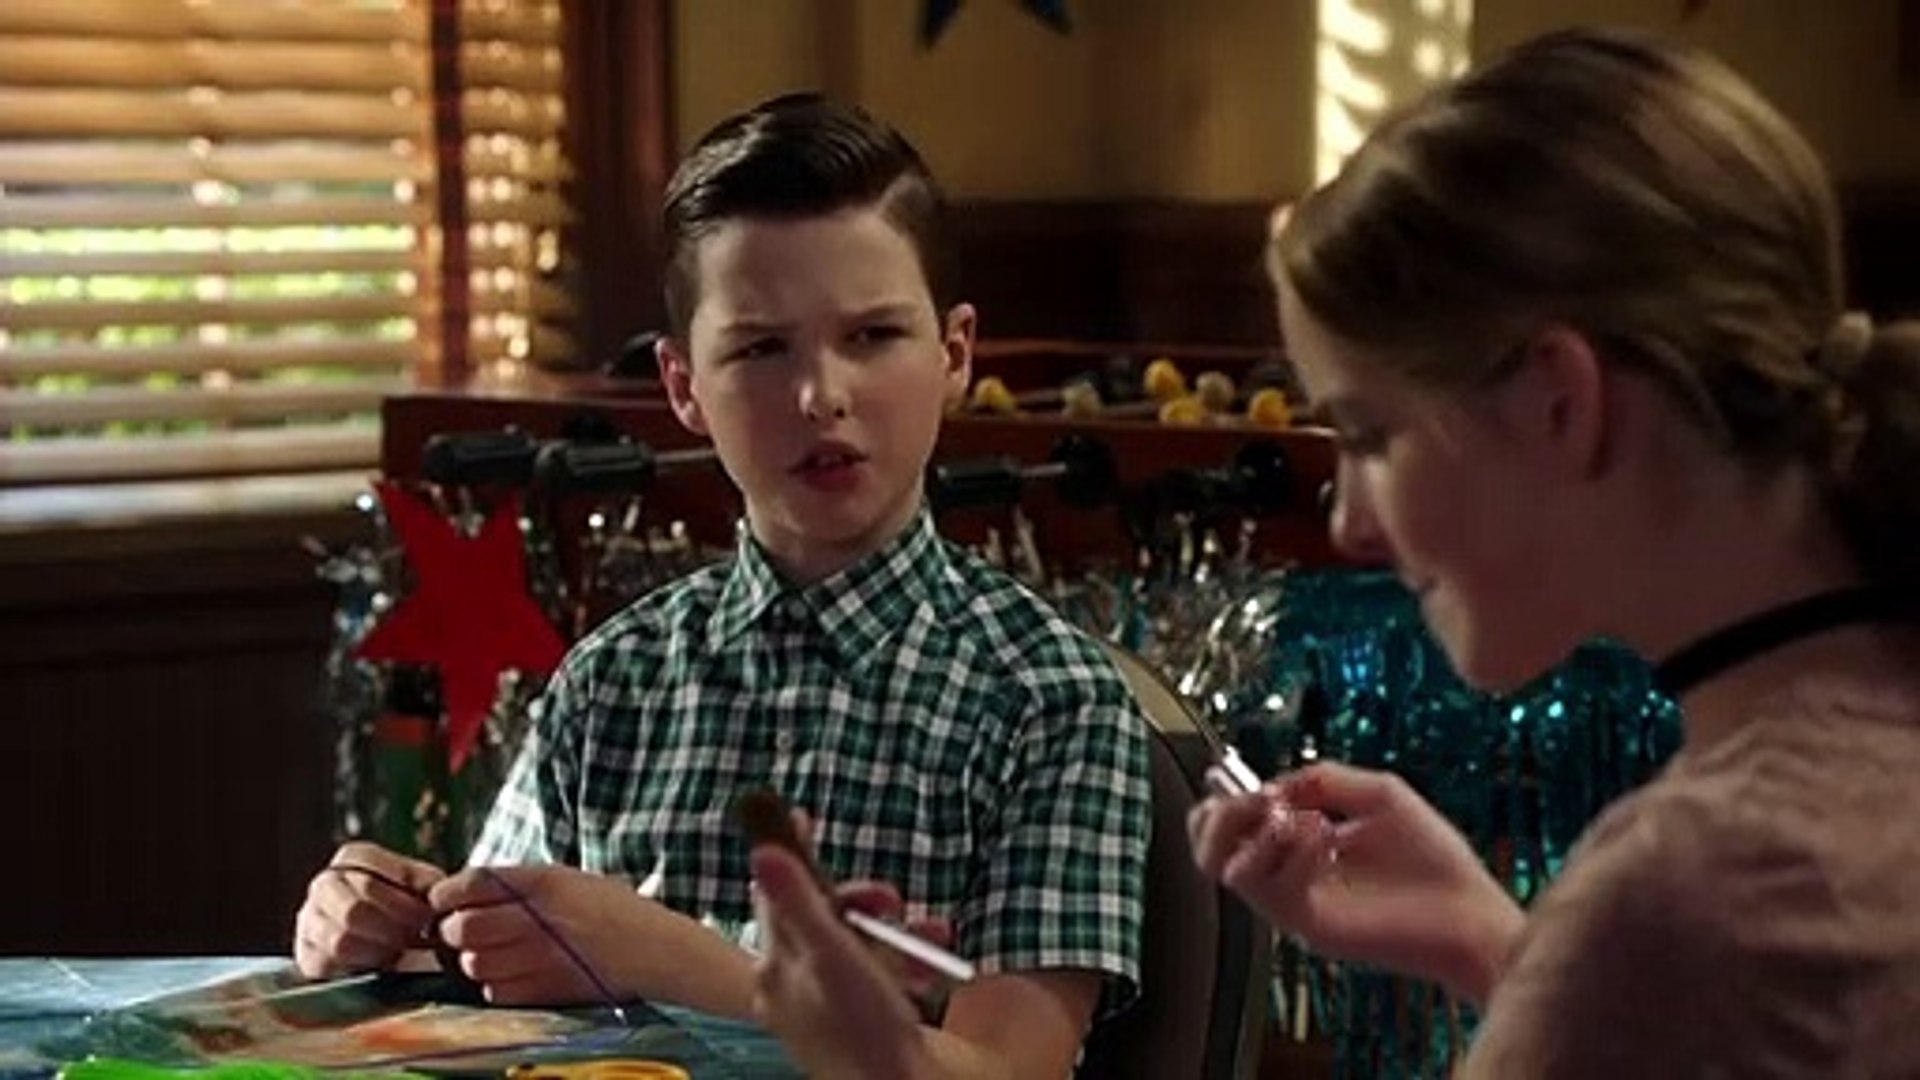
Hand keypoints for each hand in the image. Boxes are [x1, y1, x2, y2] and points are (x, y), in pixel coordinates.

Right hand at [294, 842, 445, 978]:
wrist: (389, 949)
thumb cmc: (411, 912)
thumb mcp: (424, 890)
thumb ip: (430, 886)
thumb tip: (437, 895)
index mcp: (352, 858)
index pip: (368, 867)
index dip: (401, 895)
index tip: (426, 914)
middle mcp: (324, 884)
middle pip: (354, 909)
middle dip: (392, 929)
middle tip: (416, 939)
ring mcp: (309, 919)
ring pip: (340, 940)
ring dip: (378, 952)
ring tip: (400, 953)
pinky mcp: (305, 955)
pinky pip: (327, 966)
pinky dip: (358, 969)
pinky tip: (378, 967)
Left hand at [429, 864, 669, 1006]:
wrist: (652, 950)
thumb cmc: (608, 910)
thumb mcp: (566, 878)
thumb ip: (517, 884)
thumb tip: (461, 894)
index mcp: (543, 882)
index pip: (471, 883)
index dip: (445, 894)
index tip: (440, 901)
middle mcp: (537, 918)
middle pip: (463, 927)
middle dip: (452, 931)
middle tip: (459, 933)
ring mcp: (540, 958)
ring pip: (474, 964)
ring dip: (473, 961)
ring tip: (491, 955)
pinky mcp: (545, 990)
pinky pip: (495, 992)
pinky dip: (495, 986)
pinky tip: (513, 975)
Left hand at [749, 843, 942, 1079]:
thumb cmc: (865, 1029)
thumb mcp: (834, 954)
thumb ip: (801, 902)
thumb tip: (762, 851)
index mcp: (778, 962)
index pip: (776, 891)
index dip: (792, 852)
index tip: (801, 817)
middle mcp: (789, 983)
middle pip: (821, 918)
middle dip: (865, 904)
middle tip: (893, 901)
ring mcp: (815, 1005)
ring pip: (853, 948)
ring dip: (897, 936)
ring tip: (934, 939)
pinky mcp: (844, 1023)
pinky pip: (869, 978)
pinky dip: (899, 968)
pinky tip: (926, 973)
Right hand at [1188, 761, 1523, 1003]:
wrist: (1471, 915)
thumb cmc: (1435, 861)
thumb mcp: (1379, 795)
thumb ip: (1324, 780)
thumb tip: (1275, 786)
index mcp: (1298, 849)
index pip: (1230, 829)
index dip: (1226, 799)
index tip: (1251, 781)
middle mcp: (1287, 879)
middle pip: (1207, 853)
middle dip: (1221, 814)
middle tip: (1258, 799)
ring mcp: (1295, 905)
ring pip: (1226, 871)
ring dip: (1254, 830)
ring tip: (1298, 816)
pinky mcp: (1310, 926)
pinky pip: (1272, 887)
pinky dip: (1293, 851)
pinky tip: (1329, 836)